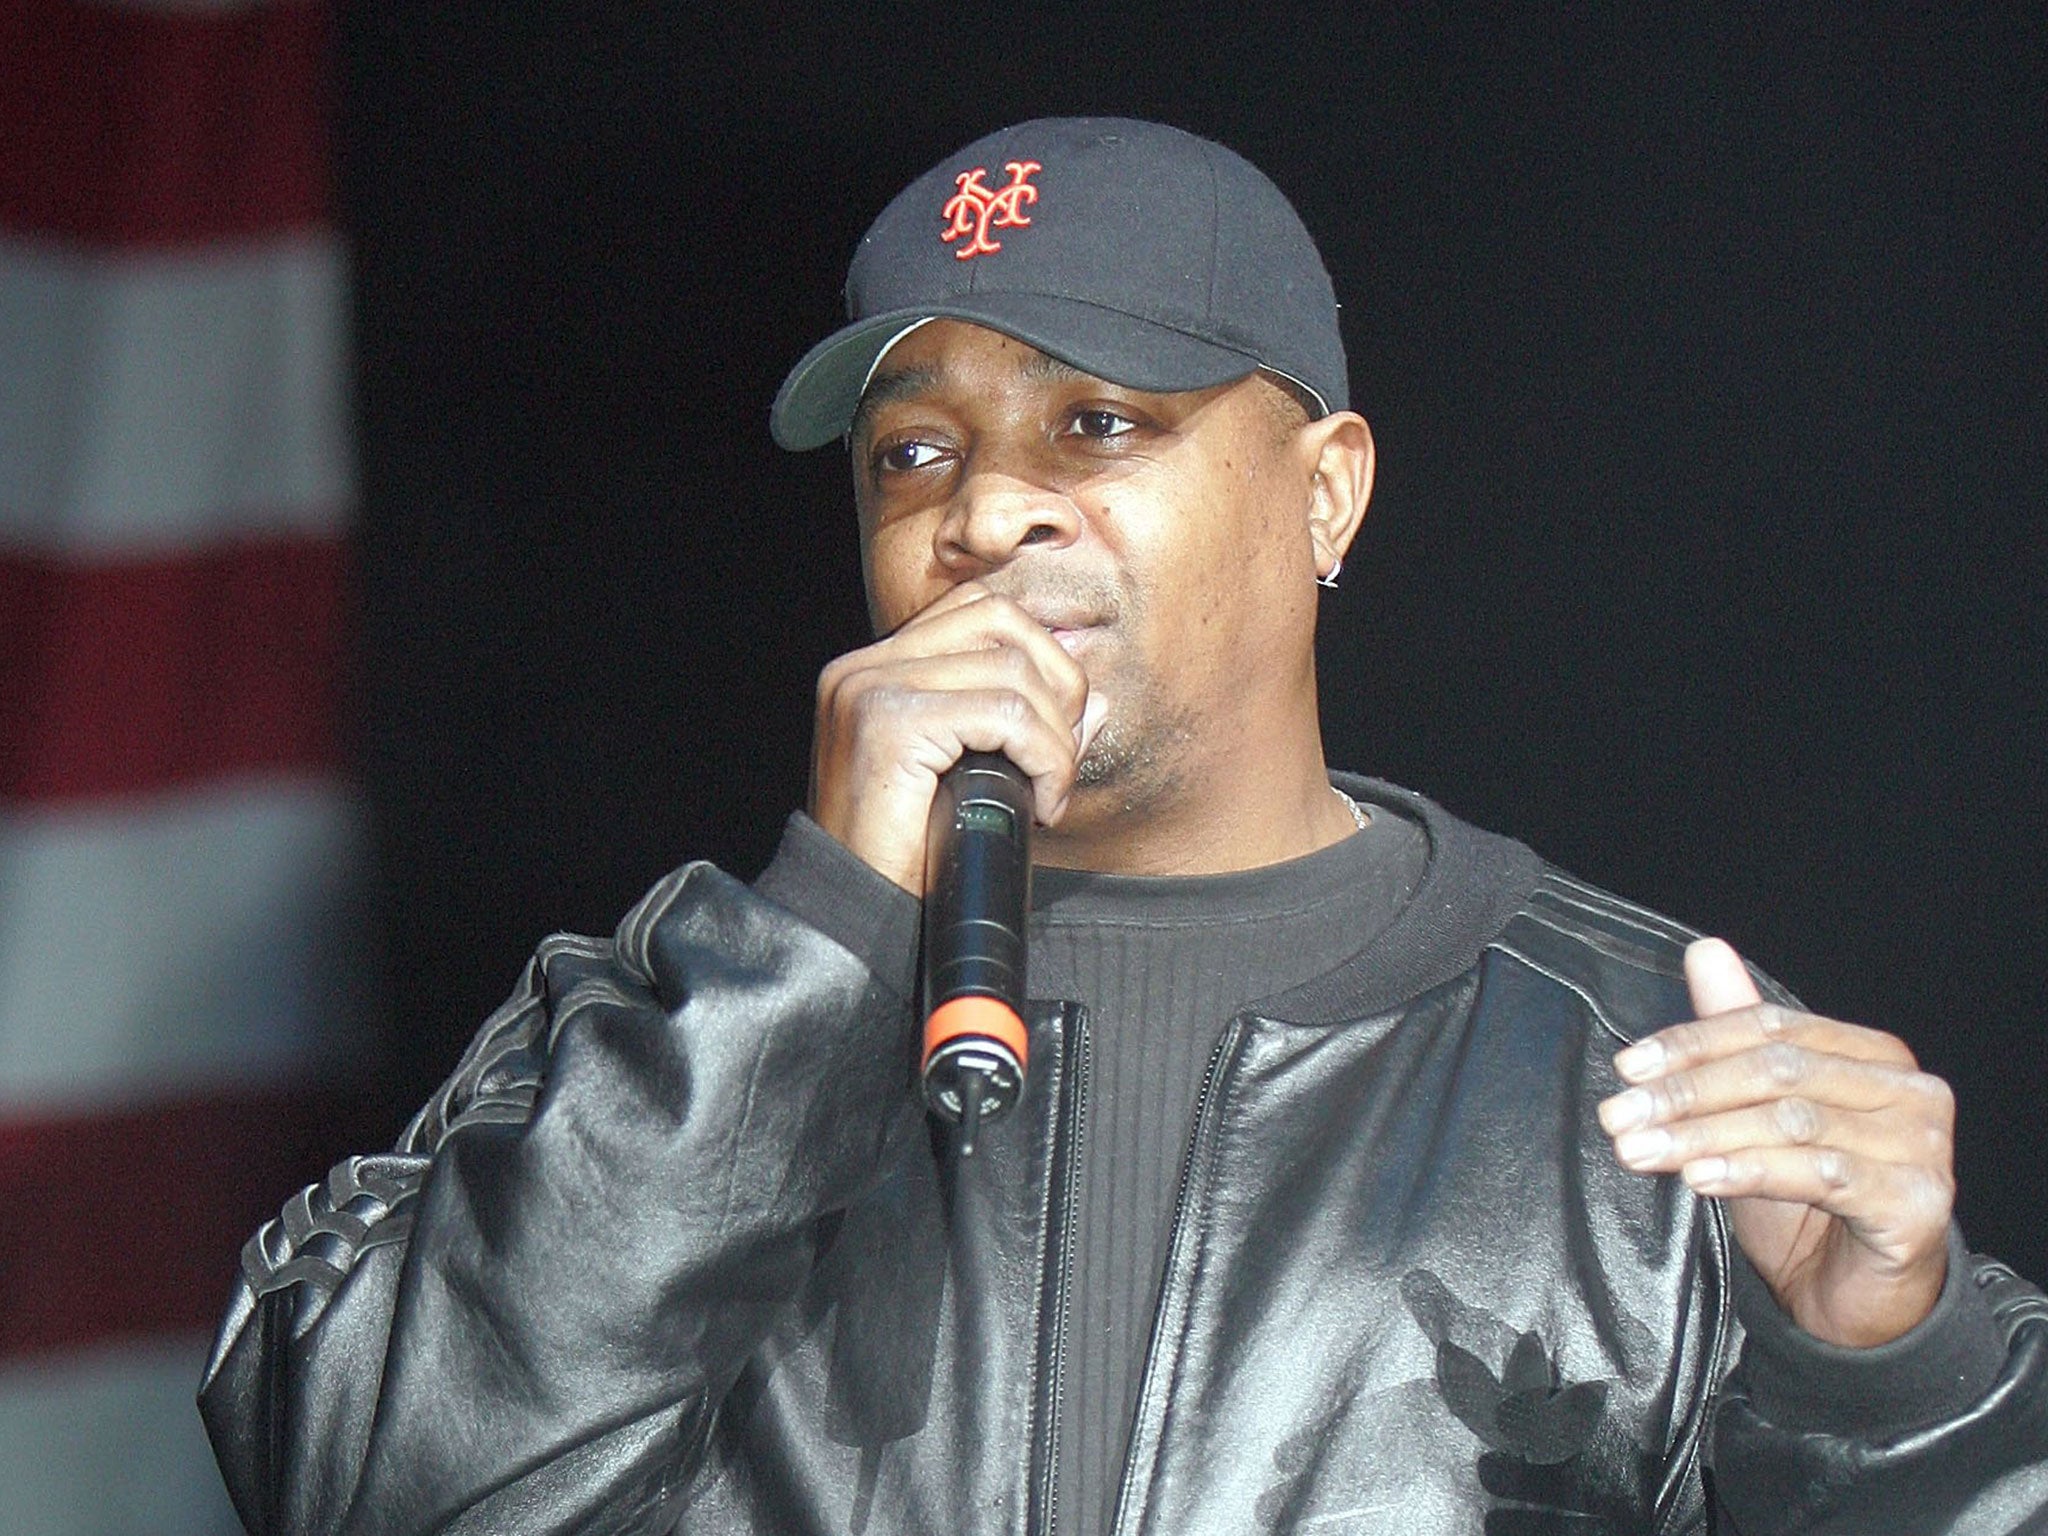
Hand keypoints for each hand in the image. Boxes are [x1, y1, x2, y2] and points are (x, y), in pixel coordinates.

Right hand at [811, 583, 1100, 894]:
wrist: (855, 924)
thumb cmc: (911, 860)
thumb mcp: (974, 782)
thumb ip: (1027, 733)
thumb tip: (1098, 701)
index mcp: (875, 670)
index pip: (979, 611)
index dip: (1040, 659)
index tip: (1055, 734)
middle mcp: (864, 667)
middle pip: (1000, 620)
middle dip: (1058, 686)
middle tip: (1059, 762)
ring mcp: (870, 688)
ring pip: (1012, 669)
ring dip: (1055, 738)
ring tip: (1047, 794)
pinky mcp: (887, 722)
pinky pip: (1005, 714)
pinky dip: (1045, 758)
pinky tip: (1039, 805)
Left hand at [1597, 938, 1955, 1347]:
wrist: (1857, 1299)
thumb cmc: (1808, 1199)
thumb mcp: (1758, 1113)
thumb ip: (1735, 1035)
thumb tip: (1704, 951)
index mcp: (1874, 1054)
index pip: (1773, 1028)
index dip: (1695, 1043)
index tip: (1627, 1068)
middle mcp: (1910, 1091)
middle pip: (1779, 1072)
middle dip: (1687, 1093)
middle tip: (1619, 1116)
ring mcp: (1922, 1147)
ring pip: (1791, 1122)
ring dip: (1702, 1135)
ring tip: (1640, 1149)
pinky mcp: (1917, 1203)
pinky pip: (1822, 1175)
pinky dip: (1750, 1170)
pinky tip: (1698, 1178)